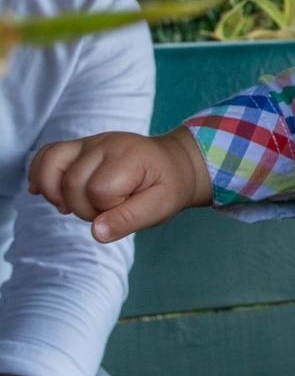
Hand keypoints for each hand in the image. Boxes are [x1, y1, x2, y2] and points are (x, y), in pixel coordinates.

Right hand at [27, 129, 209, 241]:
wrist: (174, 164)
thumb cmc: (167, 186)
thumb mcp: (160, 207)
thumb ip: (129, 220)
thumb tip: (96, 232)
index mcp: (130, 157)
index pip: (99, 190)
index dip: (106, 209)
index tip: (124, 209)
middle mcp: (106, 143)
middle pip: (72, 182)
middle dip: (84, 208)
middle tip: (105, 210)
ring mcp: (90, 142)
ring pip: (51, 165)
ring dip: (55, 193)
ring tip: (70, 206)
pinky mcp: (79, 147)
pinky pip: (47, 155)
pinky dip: (39, 174)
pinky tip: (41, 192)